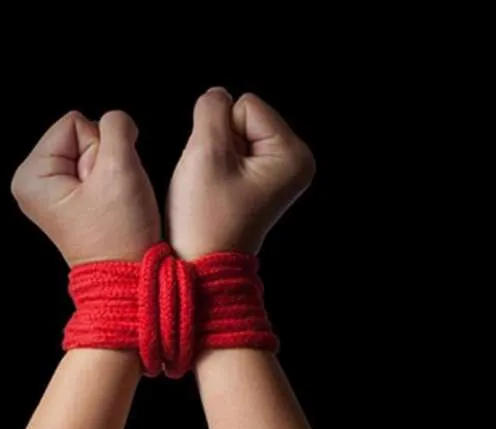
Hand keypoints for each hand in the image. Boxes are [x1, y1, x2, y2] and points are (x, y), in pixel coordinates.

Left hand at [11, 110, 160, 266]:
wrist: (129, 276)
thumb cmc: (120, 234)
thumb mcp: (121, 169)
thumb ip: (117, 127)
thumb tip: (116, 121)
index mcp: (32, 175)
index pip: (75, 123)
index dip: (101, 147)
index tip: (104, 185)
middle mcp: (33, 182)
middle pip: (81, 136)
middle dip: (104, 161)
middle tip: (108, 197)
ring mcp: (51, 192)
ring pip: (92, 151)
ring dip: (110, 173)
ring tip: (109, 204)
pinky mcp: (69, 200)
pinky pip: (96, 169)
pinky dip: (109, 183)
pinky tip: (109, 207)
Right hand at [167, 88, 314, 259]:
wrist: (200, 265)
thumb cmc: (205, 219)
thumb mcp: (204, 153)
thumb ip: (211, 110)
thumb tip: (217, 95)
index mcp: (293, 155)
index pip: (245, 105)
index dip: (219, 132)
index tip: (218, 171)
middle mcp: (295, 161)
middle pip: (243, 116)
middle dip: (220, 143)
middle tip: (215, 182)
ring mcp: (280, 172)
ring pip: (235, 133)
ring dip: (217, 155)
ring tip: (216, 188)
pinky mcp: (263, 180)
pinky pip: (234, 151)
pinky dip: (218, 166)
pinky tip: (218, 191)